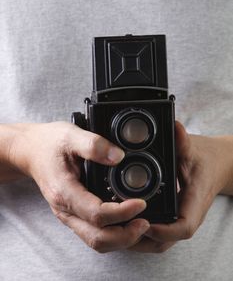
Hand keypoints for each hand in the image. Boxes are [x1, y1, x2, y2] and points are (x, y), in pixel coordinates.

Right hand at [8, 122, 149, 251]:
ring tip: (140, 225)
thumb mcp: (70, 135)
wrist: (31, 150)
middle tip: (145, 222)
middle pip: (98, 238)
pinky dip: (113, 233)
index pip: (97, 214)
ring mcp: (68, 214)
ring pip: (96, 240)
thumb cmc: (48, 144)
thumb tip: (118, 156)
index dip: (122, 212)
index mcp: (64, 192)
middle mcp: (65, 209)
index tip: (141, 203)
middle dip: (125, 235)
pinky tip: (126, 222)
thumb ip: (93, 145)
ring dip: (120, 238)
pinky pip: (93, 232)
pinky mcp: (73, 213)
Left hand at [129, 121, 232, 252]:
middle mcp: (187, 215)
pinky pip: (157, 235)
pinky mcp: (173, 218)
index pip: (183, 227)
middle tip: (116, 227)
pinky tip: (122, 224)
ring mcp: (180, 219)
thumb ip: (183, 141)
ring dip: (136, 239)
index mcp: (195, 201)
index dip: (163, 230)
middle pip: (164, 241)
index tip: (143, 221)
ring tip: (113, 228)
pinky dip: (140, 233)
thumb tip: (175, 126)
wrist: (216, 166)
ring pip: (158, 242)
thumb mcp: (193, 149)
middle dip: (140, 239)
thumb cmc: (204, 160)